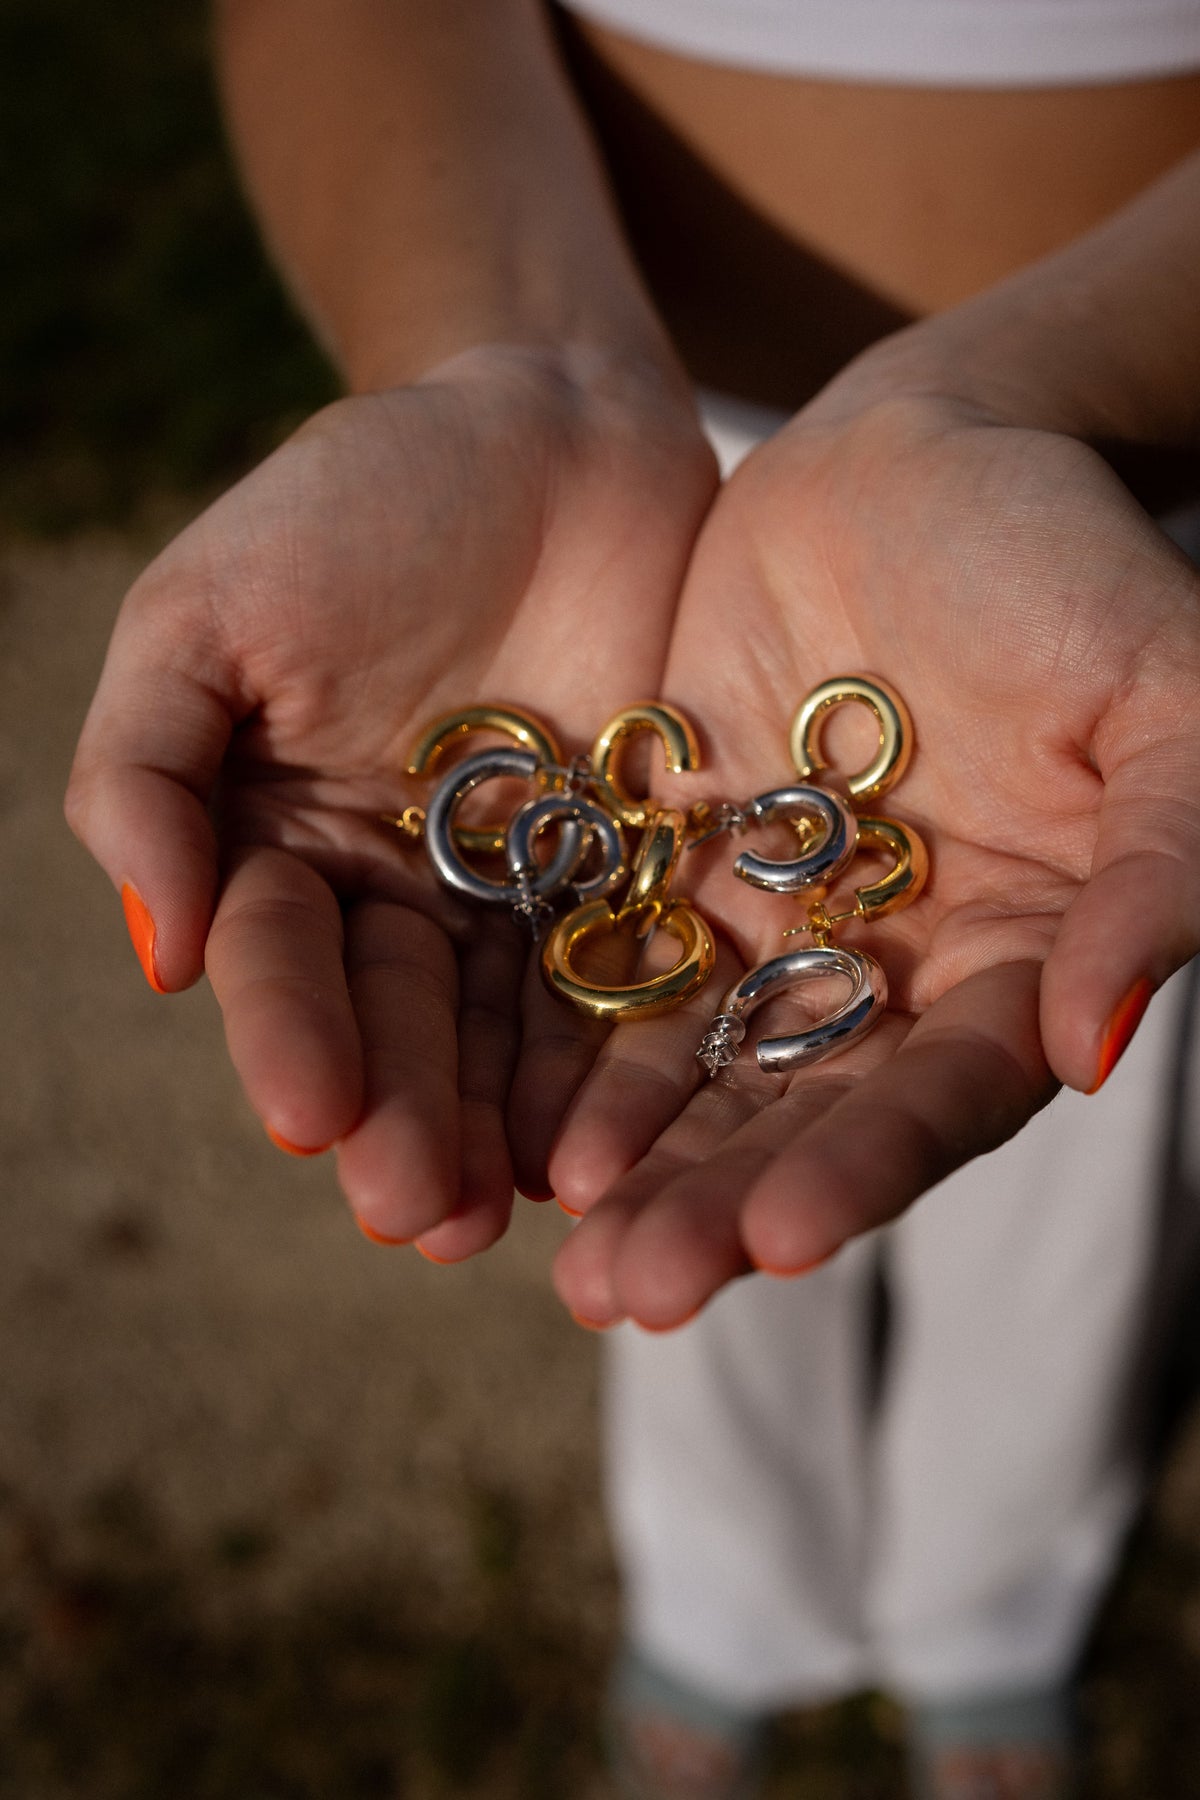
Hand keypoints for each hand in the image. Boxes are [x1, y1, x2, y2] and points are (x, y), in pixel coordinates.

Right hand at [66, 345, 715, 1256]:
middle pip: (400, 1024)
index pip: (282, 960)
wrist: (551, 420)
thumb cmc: (359, 498)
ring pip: (511, 1032)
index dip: (292, 1037)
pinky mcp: (638, 878)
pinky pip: (630, 976)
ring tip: (513, 1212)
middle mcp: (401, 893)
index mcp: (286, 842)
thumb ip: (148, 771)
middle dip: (404, 1118)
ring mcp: (524, 895)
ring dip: (507, 1126)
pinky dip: (621, 1057)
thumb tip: (158, 960)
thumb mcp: (207, 611)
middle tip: (421, 1216)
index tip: (311, 1115)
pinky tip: (624, 1137)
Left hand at [547, 382, 1199, 1328]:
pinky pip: (622, 966)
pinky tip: (513, 1116)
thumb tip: (1094, 1046)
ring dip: (636, 1161)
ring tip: (563, 1253)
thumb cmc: (1066, 560)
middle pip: (809, 1114)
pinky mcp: (683, 864)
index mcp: (1021, 957)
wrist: (921, 446)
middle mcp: (900, 970)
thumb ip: (1157, 867)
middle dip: (720, 1204)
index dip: (869, 1166)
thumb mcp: (1163, 698)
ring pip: (706, 1068)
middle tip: (626, 1295)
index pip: (948, 1093)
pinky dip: (573, 1043)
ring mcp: (786, 924)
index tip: (781, 1241)